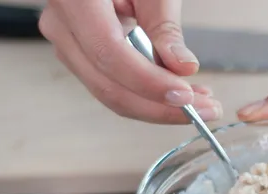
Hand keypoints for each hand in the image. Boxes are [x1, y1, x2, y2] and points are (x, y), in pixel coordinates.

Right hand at [38, 0, 221, 123]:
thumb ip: (165, 27)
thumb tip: (184, 68)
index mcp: (75, 0)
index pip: (109, 54)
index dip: (149, 82)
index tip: (185, 96)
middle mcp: (63, 27)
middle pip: (109, 86)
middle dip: (161, 107)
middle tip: (205, 109)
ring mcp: (69, 46)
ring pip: (113, 95)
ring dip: (159, 107)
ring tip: (200, 103)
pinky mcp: (84, 59)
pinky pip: (116, 88)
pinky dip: (150, 98)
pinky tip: (181, 95)